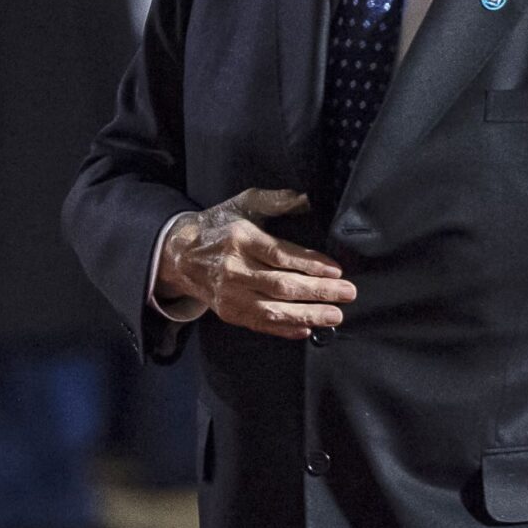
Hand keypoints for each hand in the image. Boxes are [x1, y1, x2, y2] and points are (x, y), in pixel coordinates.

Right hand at [156, 188, 353, 338]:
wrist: (180, 255)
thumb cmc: (218, 226)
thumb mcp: (243, 204)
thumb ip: (274, 200)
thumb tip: (306, 198)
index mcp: (240, 240)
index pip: (280, 255)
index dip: (310, 265)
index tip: (336, 270)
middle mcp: (233, 270)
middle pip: (281, 285)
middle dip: (318, 291)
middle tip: (347, 293)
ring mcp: (229, 295)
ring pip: (273, 310)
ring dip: (307, 314)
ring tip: (335, 316)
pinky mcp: (228, 313)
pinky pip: (260, 325)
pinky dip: (284, 329)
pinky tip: (307, 328)